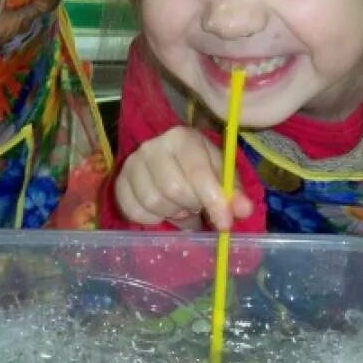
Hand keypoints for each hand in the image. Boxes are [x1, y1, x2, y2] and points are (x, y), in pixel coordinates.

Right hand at [114, 126, 252, 229]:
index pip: (198, 172)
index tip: (225, 224)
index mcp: (182, 138)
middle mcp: (152, 147)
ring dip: (173, 213)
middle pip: (174, 190)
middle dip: (191, 206)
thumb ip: (233, 192)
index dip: (213, 201)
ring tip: (181, 207)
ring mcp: (132, 164)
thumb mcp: (220, 173)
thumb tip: (244, 211)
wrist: (167, 160)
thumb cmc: (198, 167)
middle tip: (197, 206)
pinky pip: (135, 212)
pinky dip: (153, 219)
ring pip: (154, 203)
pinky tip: (163, 211)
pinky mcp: (119, 183)